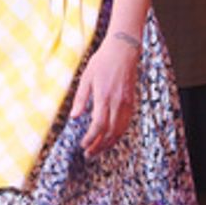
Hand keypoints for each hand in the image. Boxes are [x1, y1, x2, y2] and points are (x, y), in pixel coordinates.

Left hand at [70, 36, 139, 158]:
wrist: (123, 50)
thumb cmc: (102, 61)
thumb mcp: (86, 77)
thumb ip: (81, 98)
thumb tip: (74, 117)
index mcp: (104, 96)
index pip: (98, 125)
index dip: (91, 138)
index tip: (83, 145)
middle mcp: (118, 102)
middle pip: (110, 132)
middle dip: (99, 146)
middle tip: (89, 154)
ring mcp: (127, 102)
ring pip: (120, 130)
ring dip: (109, 143)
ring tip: (98, 151)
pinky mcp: (132, 101)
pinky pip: (126, 123)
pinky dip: (118, 134)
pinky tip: (110, 138)